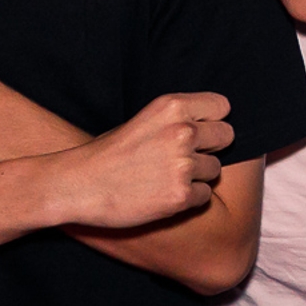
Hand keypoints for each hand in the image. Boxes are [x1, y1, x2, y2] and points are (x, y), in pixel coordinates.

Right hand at [53, 92, 232, 229]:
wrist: (79, 185)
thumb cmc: (110, 152)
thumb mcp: (146, 119)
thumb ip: (180, 118)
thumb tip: (213, 124)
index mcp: (173, 107)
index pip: (222, 106)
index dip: (213, 120)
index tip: (201, 131)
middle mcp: (183, 132)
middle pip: (226, 136)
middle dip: (211, 148)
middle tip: (185, 158)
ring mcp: (183, 164)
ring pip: (216, 170)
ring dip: (198, 175)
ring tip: (167, 177)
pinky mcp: (180, 195)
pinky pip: (205, 196)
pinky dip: (189, 198)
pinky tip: (164, 195)